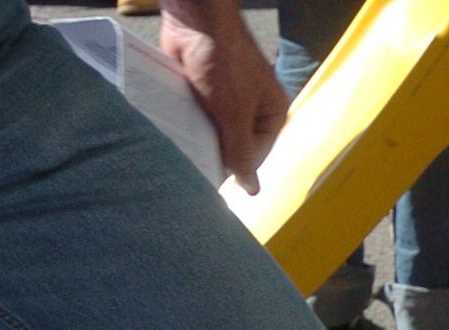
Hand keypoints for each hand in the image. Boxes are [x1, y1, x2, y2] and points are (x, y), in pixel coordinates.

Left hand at [159, 0, 288, 191]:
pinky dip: (187, 126)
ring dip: (199, 141)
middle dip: (216, 153)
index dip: (235, 168)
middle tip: (196, 164)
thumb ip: (242, 154)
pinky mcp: (205, 93)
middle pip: (234, 146)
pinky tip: (176, 132)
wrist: (195, 21)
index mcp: (271, 114)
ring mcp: (228, 101)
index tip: (212, 176)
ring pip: (214, 134)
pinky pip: (198, 119)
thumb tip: (252, 190)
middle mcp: (252, 110)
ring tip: (184, 149)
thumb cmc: (224, 60)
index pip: (255, 157)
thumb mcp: (235, 114)